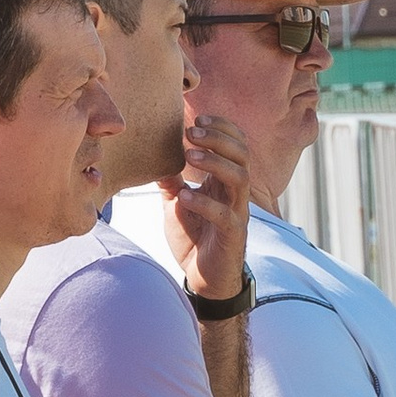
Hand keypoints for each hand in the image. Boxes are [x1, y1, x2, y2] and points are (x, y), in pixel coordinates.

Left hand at [160, 110, 252, 301]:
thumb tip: (153, 156)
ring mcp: (237, 213)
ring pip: (240, 178)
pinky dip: (204, 202)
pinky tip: (184, 196)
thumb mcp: (177, 203)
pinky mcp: (232, 236)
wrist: (204, 278)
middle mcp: (236, 194)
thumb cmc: (194, 237)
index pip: (236, 144)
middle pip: (241, 154)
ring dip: (215, 163)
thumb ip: (170, 180)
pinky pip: (225, 214)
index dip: (221, 127)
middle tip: (191, 132)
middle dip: (218, 138)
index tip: (196, 118)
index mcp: (225, 182)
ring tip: (190, 157)